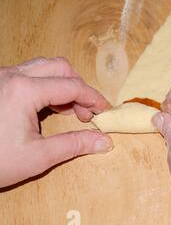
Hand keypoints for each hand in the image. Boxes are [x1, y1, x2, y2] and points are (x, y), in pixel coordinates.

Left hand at [0, 57, 112, 187]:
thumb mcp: (36, 157)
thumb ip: (74, 145)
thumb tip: (104, 141)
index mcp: (24, 91)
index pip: (72, 86)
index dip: (94, 99)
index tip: (105, 112)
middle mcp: (11, 76)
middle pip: (60, 67)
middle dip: (79, 88)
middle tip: (84, 113)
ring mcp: (0, 77)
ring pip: (43, 67)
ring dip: (62, 85)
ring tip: (66, 110)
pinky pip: (27, 74)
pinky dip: (45, 86)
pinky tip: (44, 109)